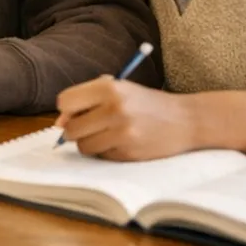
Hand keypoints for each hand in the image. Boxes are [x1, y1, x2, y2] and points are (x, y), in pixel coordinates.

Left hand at [55, 76, 196, 160]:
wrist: (187, 120)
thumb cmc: (146, 102)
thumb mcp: (118, 89)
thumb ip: (86, 99)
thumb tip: (59, 124)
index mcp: (108, 88)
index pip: (65, 102)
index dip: (67, 110)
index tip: (76, 112)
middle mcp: (114, 109)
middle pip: (71, 129)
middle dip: (76, 130)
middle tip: (90, 126)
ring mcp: (122, 133)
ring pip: (83, 146)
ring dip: (90, 143)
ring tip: (107, 134)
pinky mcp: (130, 153)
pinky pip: (101, 156)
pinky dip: (106, 152)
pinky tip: (122, 142)